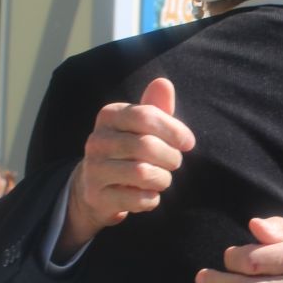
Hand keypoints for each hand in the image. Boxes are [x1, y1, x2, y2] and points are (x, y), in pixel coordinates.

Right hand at [58, 77, 194, 257]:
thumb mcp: (141, 127)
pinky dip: (151, 199)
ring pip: (143, 173)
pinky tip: (148, 194)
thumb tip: (164, 83)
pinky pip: (137, 199)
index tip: (188, 143)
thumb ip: (155, 107)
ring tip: (162, 179)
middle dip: (171, 157)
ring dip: (163, 179)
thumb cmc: (128, 150)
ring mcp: (94, 169)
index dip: (174, 130)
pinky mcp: (97, 196)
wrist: (96, 186)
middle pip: (147, 146)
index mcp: (109, 116)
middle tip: (174, 163)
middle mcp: (97, 140)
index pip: (146, 116)